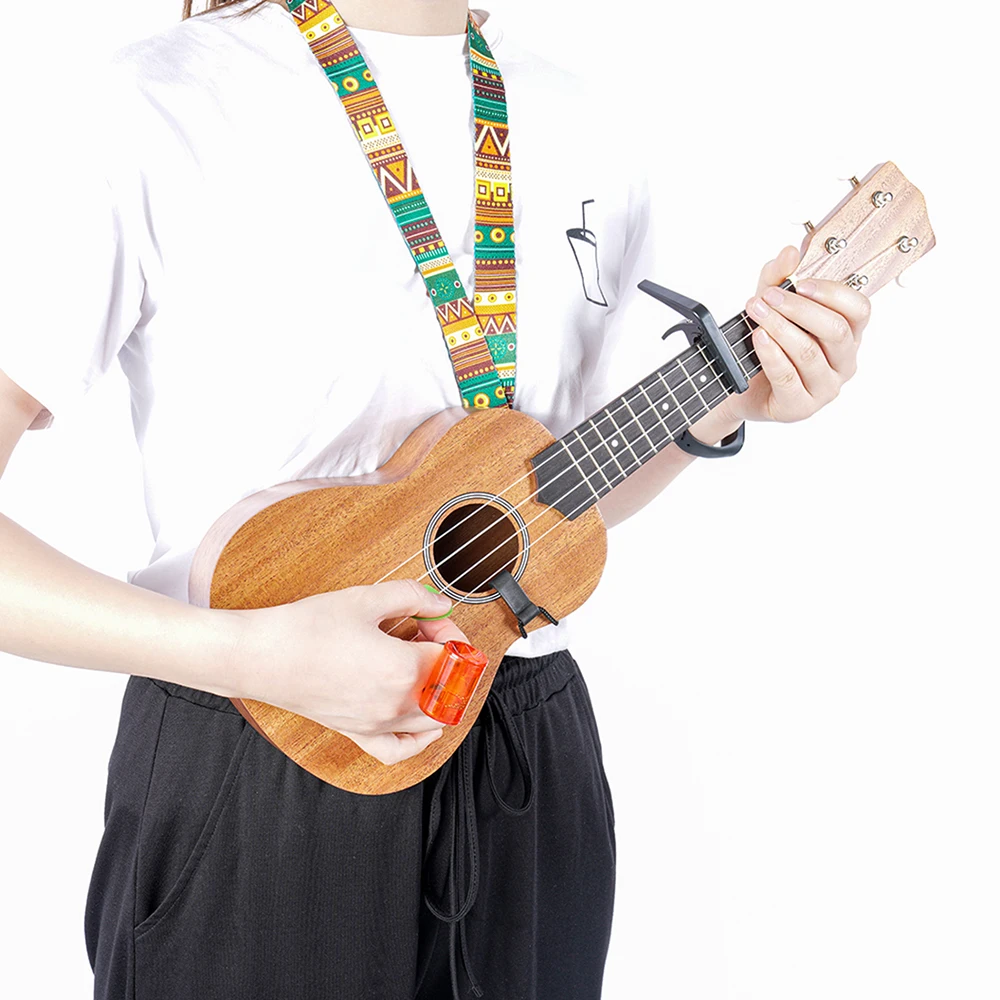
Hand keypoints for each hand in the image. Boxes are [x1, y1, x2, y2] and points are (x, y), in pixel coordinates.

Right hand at [223, 579, 470, 764]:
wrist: (260, 656)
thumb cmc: (305, 629)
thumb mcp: (365, 599)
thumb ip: (412, 597)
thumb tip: (441, 603)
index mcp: (402, 670)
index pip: (452, 655)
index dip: (448, 631)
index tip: (429, 617)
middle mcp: (394, 704)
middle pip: (451, 687)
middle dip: (448, 657)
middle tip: (424, 633)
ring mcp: (376, 723)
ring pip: (434, 719)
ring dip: (440, 689)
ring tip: (417, 661)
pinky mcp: (357, 731)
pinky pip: (399, 749)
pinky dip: (419, 738)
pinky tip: (420, 720)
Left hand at [688, 245, 869, 442]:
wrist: (740, 388)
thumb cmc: (765, 346)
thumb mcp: (769, 306)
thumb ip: (777, 279)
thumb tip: (790, 253)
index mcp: (847, 334)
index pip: (859, 310)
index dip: (833, 293)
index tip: (802, 283)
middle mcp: (843, 361)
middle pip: (836, 330)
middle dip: (799, 309)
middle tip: (768, 297)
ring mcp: (825, 388)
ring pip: (809, 352)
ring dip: (779, 327)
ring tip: (757, 313)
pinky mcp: (801, 407)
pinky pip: (788, 377)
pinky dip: (771, 354)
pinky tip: (759, 338)